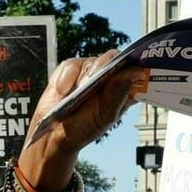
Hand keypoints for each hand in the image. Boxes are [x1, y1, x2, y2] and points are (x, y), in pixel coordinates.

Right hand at [13, 53, 147, 191]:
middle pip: (113, 58)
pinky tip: (62, 93)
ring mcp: (90, 70)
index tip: (133, 66)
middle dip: (101, 70)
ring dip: (82, 78)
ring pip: (91, 61)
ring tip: (73, 96)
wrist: (54, 132)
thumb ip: (119, 92)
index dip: (136, 62)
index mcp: (123, 88)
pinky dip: (66, 78)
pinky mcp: (72, 68)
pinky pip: (71, 65)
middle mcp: (108, 76)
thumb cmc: (85, 127)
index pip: (134, 67)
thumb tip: (137, 72)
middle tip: (90, 84)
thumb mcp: (105, 115)